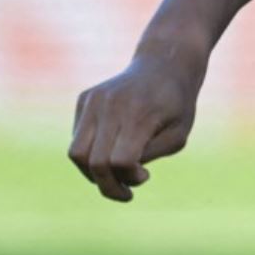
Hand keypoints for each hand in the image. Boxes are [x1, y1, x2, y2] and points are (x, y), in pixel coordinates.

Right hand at [68, 46, 205, 201]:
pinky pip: (77, 138)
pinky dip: (90, 153)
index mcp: (140, 113)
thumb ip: (148, 155)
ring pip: (76, 153)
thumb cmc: (176, 104)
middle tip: (126, 192)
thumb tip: (116, 172)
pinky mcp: (85, 98)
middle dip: (108, 186)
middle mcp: (112, 104)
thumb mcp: (178, 135)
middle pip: (94, 162)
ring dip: (92, 173)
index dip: (129, 178)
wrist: (165, 63)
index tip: (145, 176)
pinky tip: (111, 147)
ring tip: (115, 173)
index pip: (120, 160)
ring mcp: (95, 99)